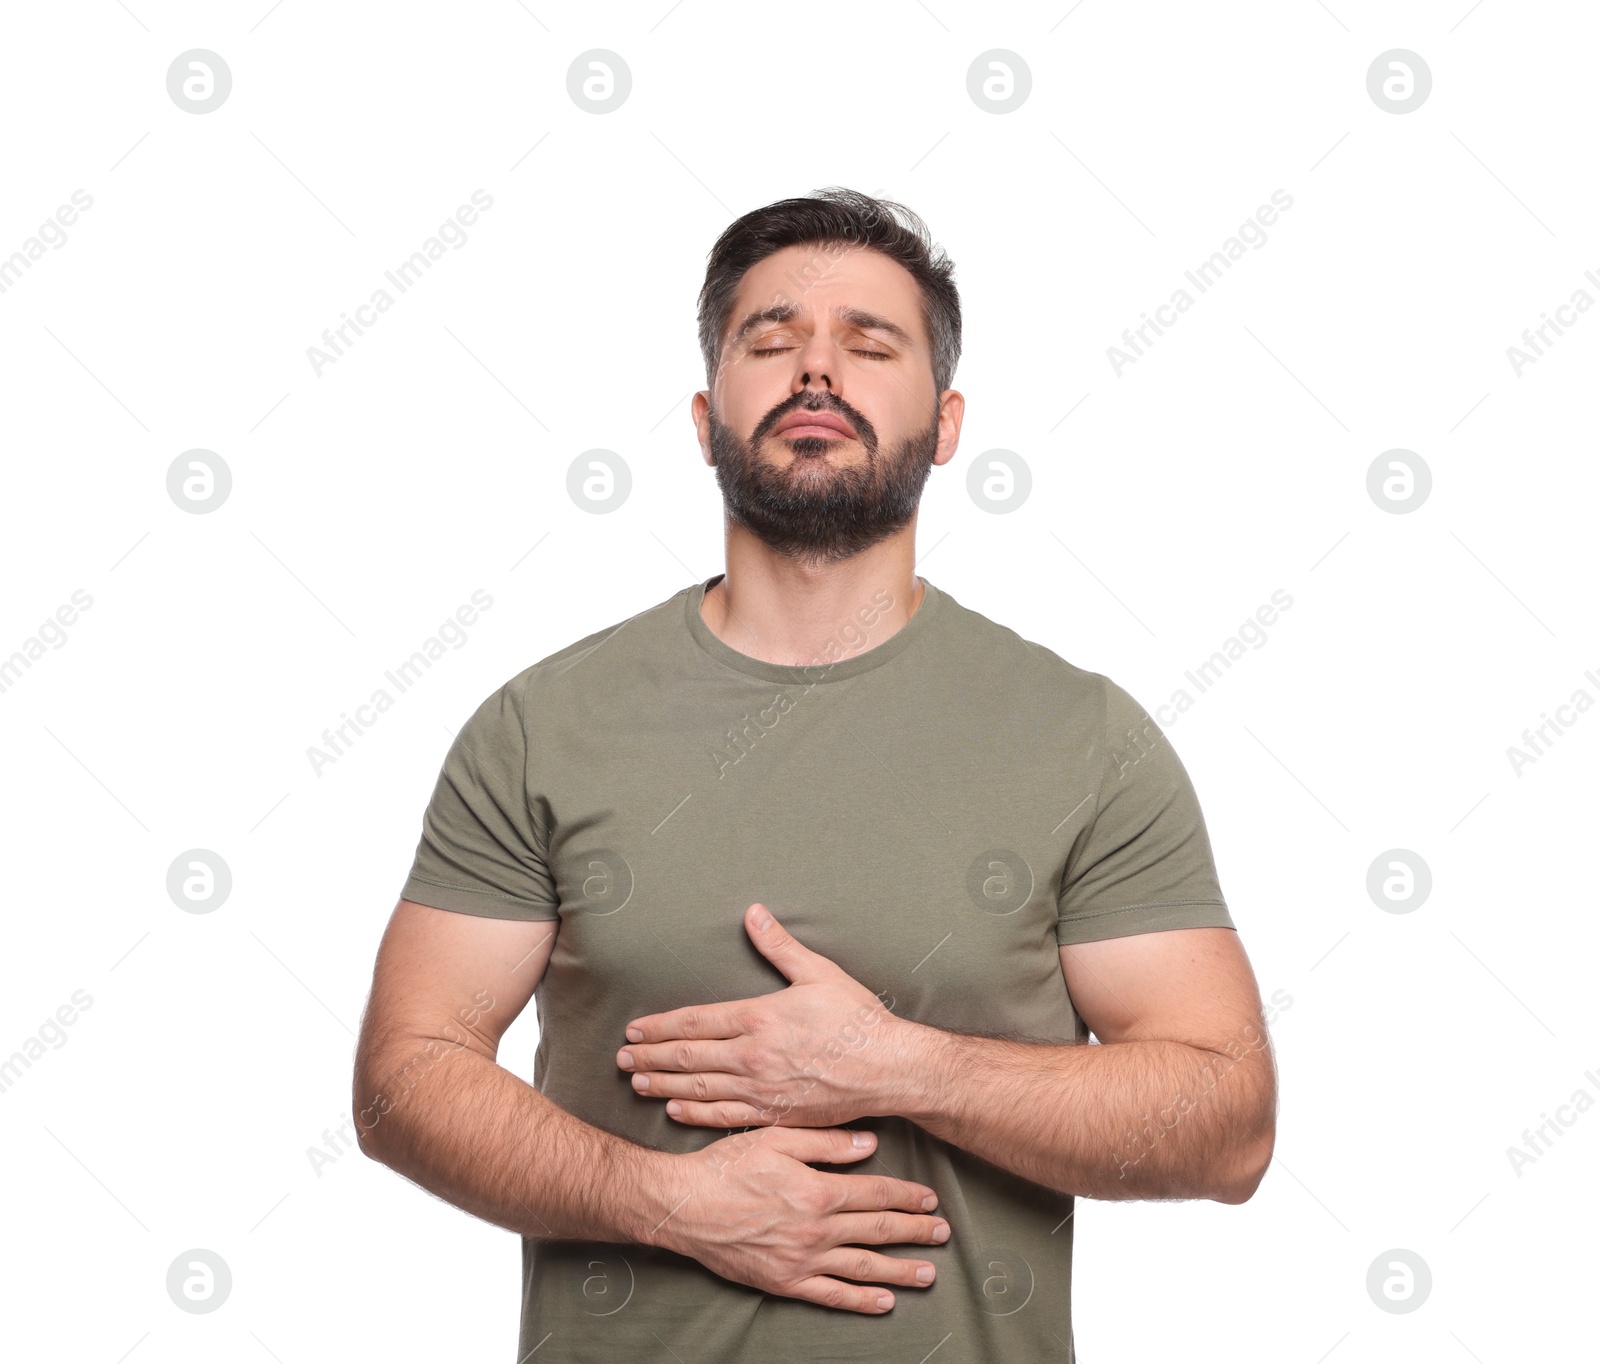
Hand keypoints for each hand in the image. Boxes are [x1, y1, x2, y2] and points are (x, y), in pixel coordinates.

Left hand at [617, 903, 907, 1127]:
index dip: (660, 1026)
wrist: (889, 1068)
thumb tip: (753, 913)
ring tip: (636, 1082)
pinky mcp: (776, 1114)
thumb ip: (780, 945)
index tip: (635, 1029)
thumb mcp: (819, 972)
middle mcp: (752, 1056)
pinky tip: (675, 1110)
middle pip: (688, 1058)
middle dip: (651, 1057)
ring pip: (699, 1089)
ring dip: (663, 1085)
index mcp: (759, 1018)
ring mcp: (762, 1089)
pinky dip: (696, 1113)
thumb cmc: (857, 1018)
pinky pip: (725, 1117)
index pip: (695, 1023)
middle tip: (621, 1058)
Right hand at [649, 1124, 948, 1312]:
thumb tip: (870, 1142)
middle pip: (877, 1231)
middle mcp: (816, 1229)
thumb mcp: (776, 1138)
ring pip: (863, 1267)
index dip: (907, 1196)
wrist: (684, 1206)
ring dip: (900, 1270)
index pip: (875, 1193)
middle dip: (915, 1232)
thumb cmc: (726, 1167)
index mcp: (817, 1190)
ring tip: (928, 1273)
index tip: (930, 1199)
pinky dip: (860, 1300)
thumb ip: (826, 1141)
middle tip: (942, 1234)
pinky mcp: (785, 1282)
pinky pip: (831, 1296)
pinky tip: (883, 1302)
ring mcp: (802, 1260)